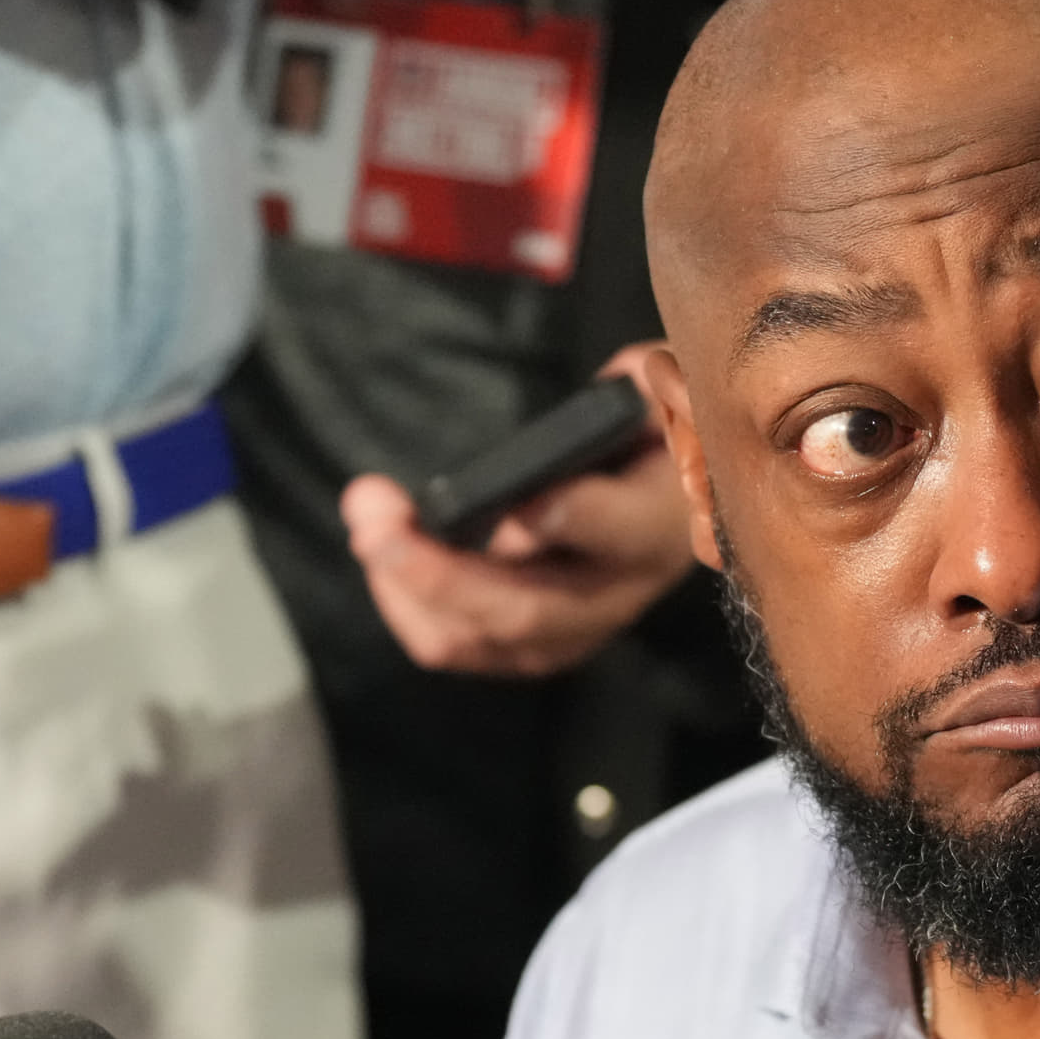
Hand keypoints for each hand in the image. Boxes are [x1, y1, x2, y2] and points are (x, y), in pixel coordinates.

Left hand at [340, 348, 698, 678]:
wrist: (672, 489)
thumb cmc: (654, 429)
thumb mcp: (661, 393)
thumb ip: (635, 399)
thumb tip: (601, 404)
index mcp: (663, 523)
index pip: (622, 530)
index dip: (571, 520)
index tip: (521, 503)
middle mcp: (621, 592)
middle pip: (528, 610)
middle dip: (438, 571)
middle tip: (372, 515)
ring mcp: (576, 627)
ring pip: (484, 638)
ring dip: (408, 589)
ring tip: (368, 520)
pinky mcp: (536, 641)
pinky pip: (461, 644)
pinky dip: (410, 605)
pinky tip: (382, 554)